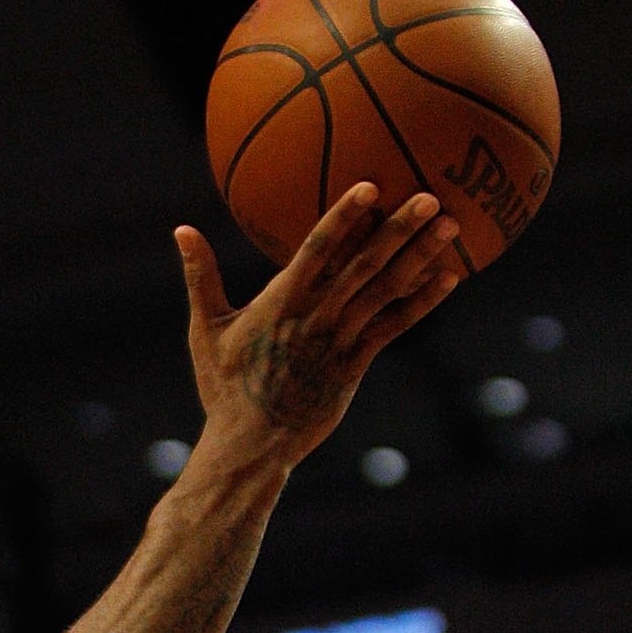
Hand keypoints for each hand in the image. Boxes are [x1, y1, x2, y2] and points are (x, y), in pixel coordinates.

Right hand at [178, 182, 461, 467]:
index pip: (316, 252)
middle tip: (431, 197)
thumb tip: (181, 230)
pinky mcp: (355, 366)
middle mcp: (314, 319)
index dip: (344, 219)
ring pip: (385, 292)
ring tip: (450, 223)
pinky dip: (422, 301)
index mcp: (279, 304)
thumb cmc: (225, 386)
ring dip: (419, 256)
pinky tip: (449, 275)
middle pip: (362, 267)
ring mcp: (338, 343)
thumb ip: (200, 277)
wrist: (250, 446)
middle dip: (398, 231)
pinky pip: (394, 327)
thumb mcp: (205, 330)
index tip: (370, 187)